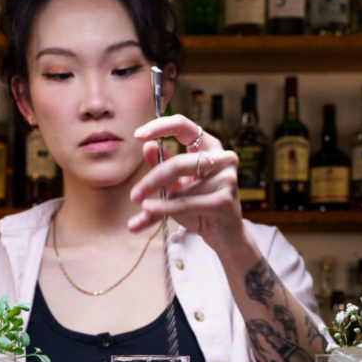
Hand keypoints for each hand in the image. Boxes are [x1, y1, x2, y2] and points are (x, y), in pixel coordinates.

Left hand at [129, 114, 244, 252]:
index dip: (160, 127)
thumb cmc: (200, 207)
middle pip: (177, 163)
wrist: (224, 235)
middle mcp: (223, 158)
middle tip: (134, 195)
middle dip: (152, 180)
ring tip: (148, 211)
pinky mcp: (224, 200)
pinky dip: (165, 209)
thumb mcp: (176, 185)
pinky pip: (185, 203)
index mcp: (210, 148)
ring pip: (181, 188)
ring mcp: (227, 178)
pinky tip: (150, 211)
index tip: (137, 136)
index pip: (184, 126)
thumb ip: (161, 167)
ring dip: (162, 202)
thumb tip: (147, 146)